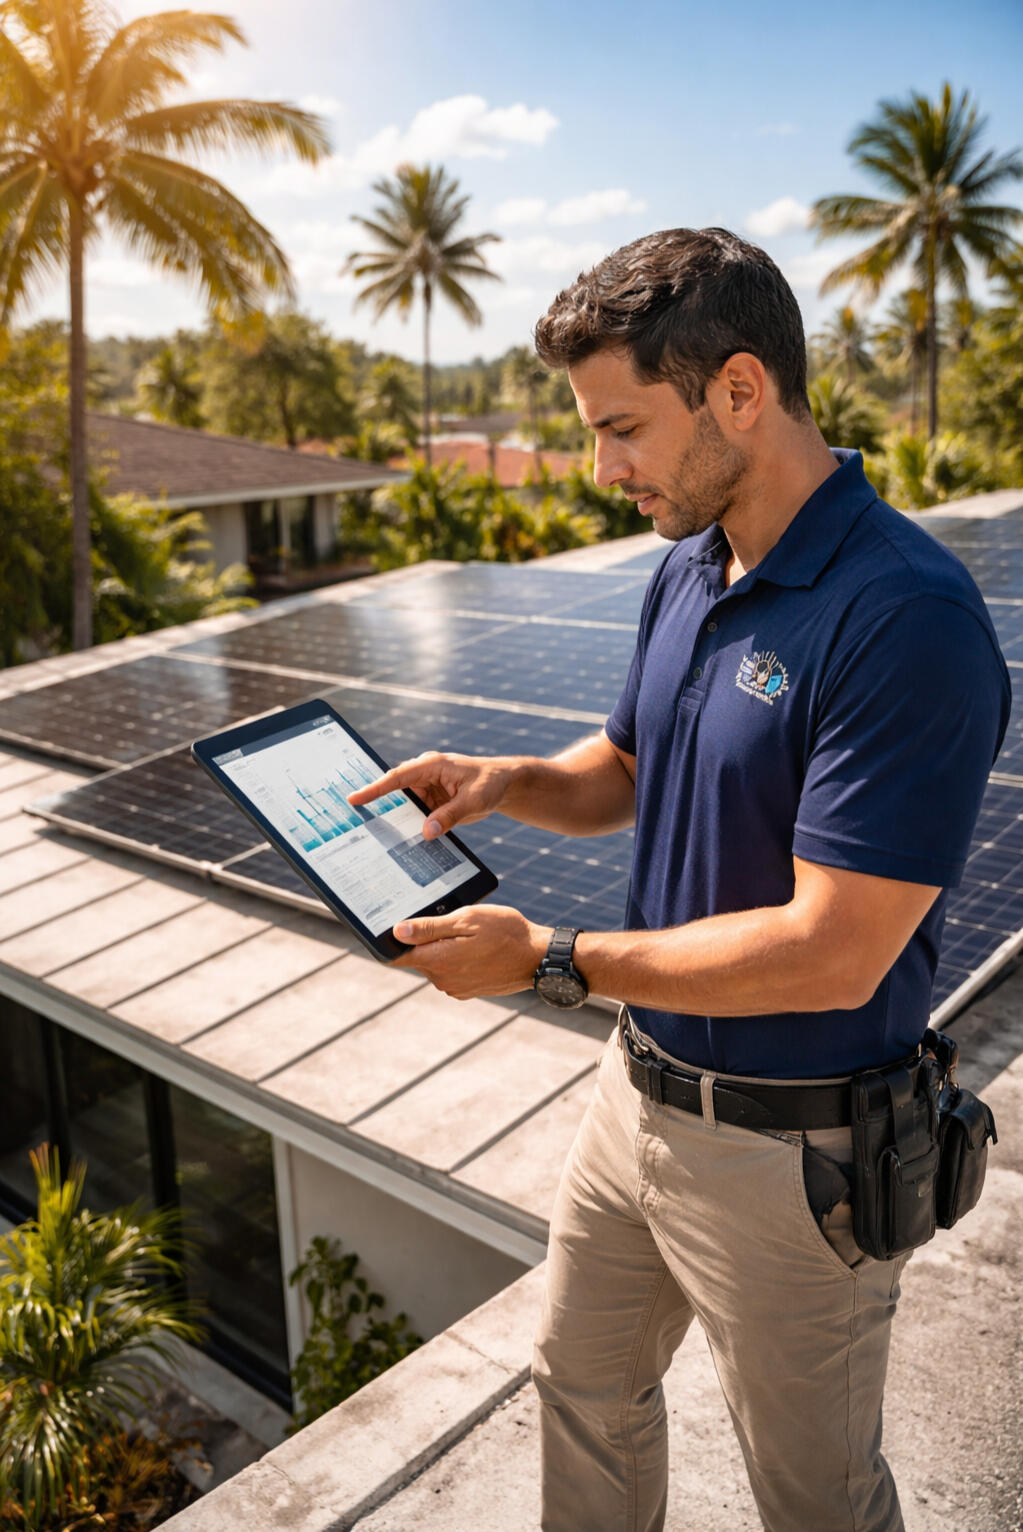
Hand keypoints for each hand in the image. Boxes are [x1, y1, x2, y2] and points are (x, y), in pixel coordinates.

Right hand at [347, 751, 513, 838]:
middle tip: (354, 821)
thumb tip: (426, 832)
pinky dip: (407, 825)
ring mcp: (425, 788)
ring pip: (402, 805)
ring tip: (372, 835)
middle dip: (375, 804)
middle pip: (394, 791)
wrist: (503, 784)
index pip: (398, 777)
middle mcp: (424, 774)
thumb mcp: (474, 800)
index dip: (375, 788)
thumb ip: (450, 815)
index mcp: (432, 765)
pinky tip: (399, 840)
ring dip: (393, 818)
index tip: (354, 798)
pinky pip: (413, 814)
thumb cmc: (490, 783)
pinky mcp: (429, 801)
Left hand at [392, 904, 549, 998]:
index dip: (396, 939)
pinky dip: (457, 959)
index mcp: (438, 960)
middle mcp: (442, 979)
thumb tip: (397, 932)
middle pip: (418, 957)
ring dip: (444, 949)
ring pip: (435, 963)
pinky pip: (451, 972)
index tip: (403, 924)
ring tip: (469, 935)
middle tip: (451, 921)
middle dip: (427, 939)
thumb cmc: (505, 933)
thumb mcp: (467, 919)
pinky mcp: (467, 991)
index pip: (398, 954)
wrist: (537, 957)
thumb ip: (429, 928)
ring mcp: (455, 988)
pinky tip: (476, 948)